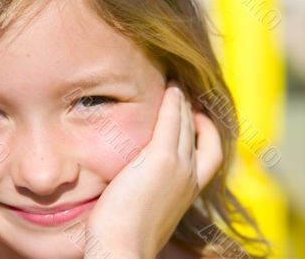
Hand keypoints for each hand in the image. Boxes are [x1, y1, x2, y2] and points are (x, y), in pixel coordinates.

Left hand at [84, 85, 222, 258]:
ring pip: (186, 124)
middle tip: (184, 95)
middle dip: (193, 112)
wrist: (122, 248)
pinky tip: (169, 89)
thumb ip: (155, 190)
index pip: (208, 154)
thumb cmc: (126, 233)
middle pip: (198, 134)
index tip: (194, 118)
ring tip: (175, 87)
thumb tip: (142, 178)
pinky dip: (172, 102)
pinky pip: (171, 120)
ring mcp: (179, 166)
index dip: (205, 133)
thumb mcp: (150, 209)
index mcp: (190, 191)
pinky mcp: (161, 159)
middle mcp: (191, 176)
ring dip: (182, 102)